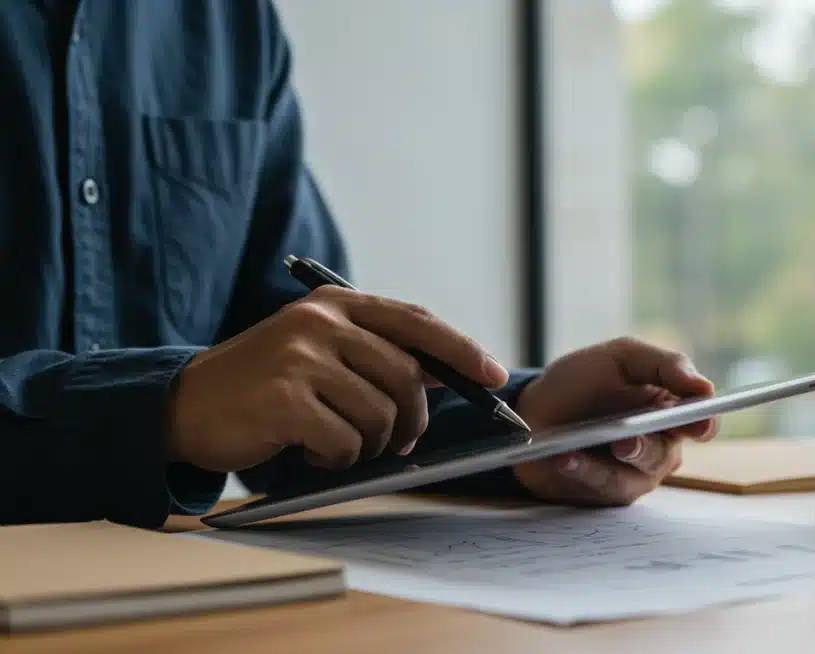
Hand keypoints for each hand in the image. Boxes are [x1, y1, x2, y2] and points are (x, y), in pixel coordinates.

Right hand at [166, 285, 507, 471]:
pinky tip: (311, 452)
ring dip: (368, 444)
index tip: (493, 376)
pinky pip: (344, 441)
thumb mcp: (321, 354)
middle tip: (400, 444)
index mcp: (336, 304)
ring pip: (379, 414)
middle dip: (412, 421)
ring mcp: (300, 357)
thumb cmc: (264, 385)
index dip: (461, 350)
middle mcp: (320, 321)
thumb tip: (449, 377)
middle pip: (407, 377)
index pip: (416, 321)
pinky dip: (337, 458)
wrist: (183, 405)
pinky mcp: (283, 398)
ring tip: (338, 443)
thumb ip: (377, 356)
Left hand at [512, 337, 717, 505]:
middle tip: (625, 441)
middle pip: (667, 453)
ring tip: (581, 450)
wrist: (532, 412)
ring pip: (635, 474)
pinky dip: (583, 470)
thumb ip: (664, 364)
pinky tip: (564, 458)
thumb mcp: (621, 357)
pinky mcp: (608, 491)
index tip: (696, 424)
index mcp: (670, 408)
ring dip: (608, 463)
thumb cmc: (582, 381)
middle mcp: (660, 443)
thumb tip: (704, 387)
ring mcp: (635, 471)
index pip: (702, 422)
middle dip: (645, 447)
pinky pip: (603, 485)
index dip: (704, 423)